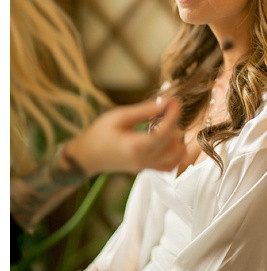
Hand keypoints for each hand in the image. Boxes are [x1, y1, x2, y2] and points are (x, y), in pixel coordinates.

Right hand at [67, 97, 185, 175]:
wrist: (85, 157)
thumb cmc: (98, 135)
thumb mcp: (119, 117)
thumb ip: (145, 110)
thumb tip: (166, 102)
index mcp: (136, 147)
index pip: (165, 131)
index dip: (173, 114)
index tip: (175, 101)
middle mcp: (144, 160)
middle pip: (173, 141)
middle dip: (173, 123)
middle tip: (165, 110)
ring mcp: (147, 167)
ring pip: (176, 155)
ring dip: (175, 138)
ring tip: (162, 126)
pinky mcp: (147, 169)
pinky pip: (170, 165)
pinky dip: (174, 152)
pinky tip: (165, 140)